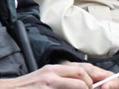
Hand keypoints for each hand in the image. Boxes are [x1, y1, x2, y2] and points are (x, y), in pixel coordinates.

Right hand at [0, 62, 116, 87]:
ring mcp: (49, 82)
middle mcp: (52, 73)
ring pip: (80, 84)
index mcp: (53, 69)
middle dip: (94, 84)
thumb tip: (82, 84)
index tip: (108, 81)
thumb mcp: (43, 79)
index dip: (99, 74)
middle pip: (83, 73)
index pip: (82, 67)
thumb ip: (61, 80)